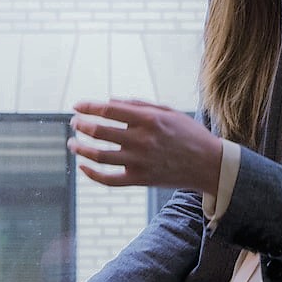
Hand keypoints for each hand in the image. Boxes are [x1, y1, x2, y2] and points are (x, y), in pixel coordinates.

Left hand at [68, 99, 223, 194]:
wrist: (208, 164)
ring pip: (99, 156)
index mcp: (148, 119)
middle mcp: (142, 140)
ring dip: (80, 149)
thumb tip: (108, 101)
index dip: (88, 107)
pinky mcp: (140, 179)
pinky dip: (92, 174)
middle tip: (74, 123)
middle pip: (99, 131)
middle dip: (81, 125)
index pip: (108, 110)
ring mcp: (140, 162)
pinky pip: (109, 180)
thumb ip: (137, 105)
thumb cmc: (188, 133)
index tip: (77, 106)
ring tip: (72, 143)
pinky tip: (83, 167)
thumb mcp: (167, 111)